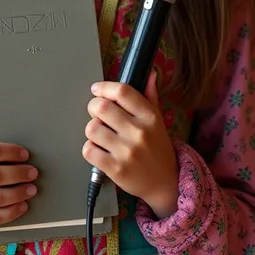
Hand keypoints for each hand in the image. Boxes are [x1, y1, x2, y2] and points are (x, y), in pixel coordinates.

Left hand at [82, 70, 178, 218]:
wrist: (165, 182)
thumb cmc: (157, 147)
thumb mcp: (157, 119)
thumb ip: (149, 95)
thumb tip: (149, 72)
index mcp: (149, 116)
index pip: (122, 91)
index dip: (104, 87)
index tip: (97, 89)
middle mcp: (139, 132)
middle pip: (101, 107)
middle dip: (93, 107)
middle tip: (97, 113)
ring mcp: (127, 152)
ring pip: (91, 128)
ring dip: (92, 129)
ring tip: (101, 134)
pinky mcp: (116, 170)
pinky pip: (89, 150)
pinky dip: (90, 148)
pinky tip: (100, 149)